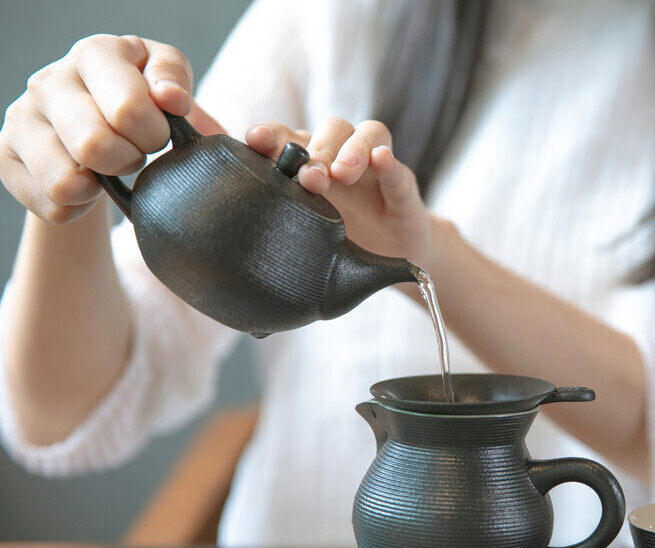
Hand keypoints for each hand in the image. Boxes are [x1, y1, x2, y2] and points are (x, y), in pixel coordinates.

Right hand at [0, 34, 197, 224]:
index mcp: (93, 54)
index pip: (128, 110)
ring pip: (65, 184)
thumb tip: (172, 99)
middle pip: (94, 147)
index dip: (154, 135)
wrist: (98, 121)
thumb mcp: (166, 79)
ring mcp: (21, 119)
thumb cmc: (139, 97)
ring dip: (100, 187)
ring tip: (107, 166)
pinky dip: (79, 207)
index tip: (157, 133)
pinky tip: (87, 183)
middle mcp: (48, 81)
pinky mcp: (5, 157)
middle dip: (128, 161)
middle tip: (133, 153)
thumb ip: (174, 80)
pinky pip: (52, 207)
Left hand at [245, 117, 436, 266]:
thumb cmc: (337, 242)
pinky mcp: (402, 187)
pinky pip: (397, 167)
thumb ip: (263, 218)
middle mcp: (337, 157)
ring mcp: (372, 169)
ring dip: (349, 149)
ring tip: (342, 173)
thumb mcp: (298, 231)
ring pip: (362, 134)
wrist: (392, 259)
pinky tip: (381, 159)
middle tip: (308, 177)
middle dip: (314, 149)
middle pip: (325, 131)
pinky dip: (388, 160)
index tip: (254, 141)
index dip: (271, 133)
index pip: (287, 136)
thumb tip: (204, 225)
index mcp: (306, 165)